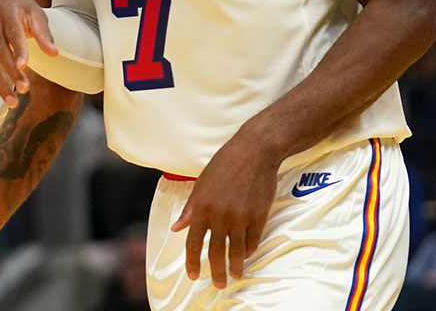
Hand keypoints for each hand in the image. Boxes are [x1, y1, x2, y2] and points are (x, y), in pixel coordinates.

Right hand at [0, 0, 56, 107]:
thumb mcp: (35, 14)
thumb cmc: (21, 9)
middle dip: (10, 72)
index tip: (24, 66)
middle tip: (24, 89)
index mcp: (6, 12)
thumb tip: (54, 53)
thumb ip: (44, 33)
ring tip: (12, 100)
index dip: (17, 49)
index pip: (12, 32)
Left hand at [170, 127, 279, 288]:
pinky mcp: (258, 217)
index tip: (193, 275)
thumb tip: (177, 227)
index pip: (193, 242)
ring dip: (235, 266)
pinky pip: (253, 241)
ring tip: (235, 275)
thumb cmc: (225, 163)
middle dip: (216, 272)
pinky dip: (249, 250)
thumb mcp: (202, 183)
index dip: (192, 261)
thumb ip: (190, 208)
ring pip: (236, 251)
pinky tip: (247, 254)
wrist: (254, 151)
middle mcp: (219, 215)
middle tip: (218, 284)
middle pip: (215, 252)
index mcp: (201, 207)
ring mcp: (240, 217)